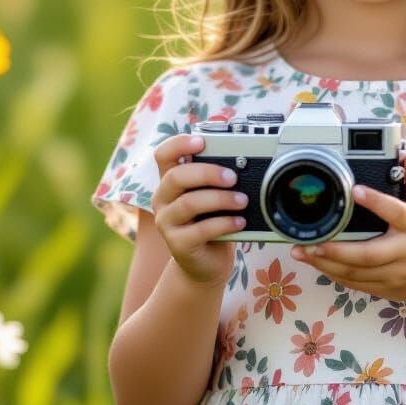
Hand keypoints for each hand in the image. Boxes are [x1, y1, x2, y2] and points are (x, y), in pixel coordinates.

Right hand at [151, 134, 247, 286]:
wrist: (207, 262)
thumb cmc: (212, 221)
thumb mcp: (213, 195)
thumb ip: (217, 179)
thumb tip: (241, 163)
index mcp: (170, 181)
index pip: (163, 154)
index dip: (179, 144)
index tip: (201, 141)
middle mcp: (163, 199)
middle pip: (176, 176)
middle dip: (208, 173)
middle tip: (233, 177)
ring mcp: (166, 223)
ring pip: (188, 203)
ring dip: (221, 199)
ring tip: (243, 201)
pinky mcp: (177, 244)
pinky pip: (200, 230)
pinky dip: (225, 223)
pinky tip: (240, 222)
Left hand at [290, 147, 405, 305]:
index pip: (396, 212)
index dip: (376, 202)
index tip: (355, 190)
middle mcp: (405, 253)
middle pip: (368, 254)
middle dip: (336, 250)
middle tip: (311, 241)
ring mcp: (395, 275)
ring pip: (356, 273)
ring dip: (326, 264)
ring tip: (302, 252)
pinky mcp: (386, 289)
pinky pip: (357, 284)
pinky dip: (335, 275)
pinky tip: (317, 264)